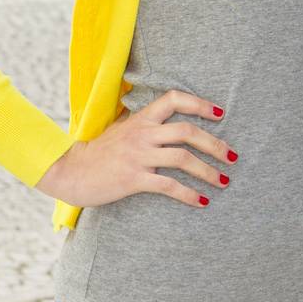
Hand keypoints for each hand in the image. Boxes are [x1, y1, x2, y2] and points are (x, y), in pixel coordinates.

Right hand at [35, 88, 236, 208]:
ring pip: (183, 159)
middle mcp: (142, 134)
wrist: (70, 172)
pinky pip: (168, 186)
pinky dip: (189, 195)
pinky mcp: (133, 179)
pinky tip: (202, 202)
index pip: (174, 99)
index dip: (199, 104)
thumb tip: (168, 119)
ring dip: (208, 171)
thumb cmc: (99, 152)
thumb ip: (144, 124)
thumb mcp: (121, 129)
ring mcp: (138, 156)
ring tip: (223, 181)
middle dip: (215, 144)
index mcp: (141, 119)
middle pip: (188, 131)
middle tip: (233, 157)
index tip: (220, 114)